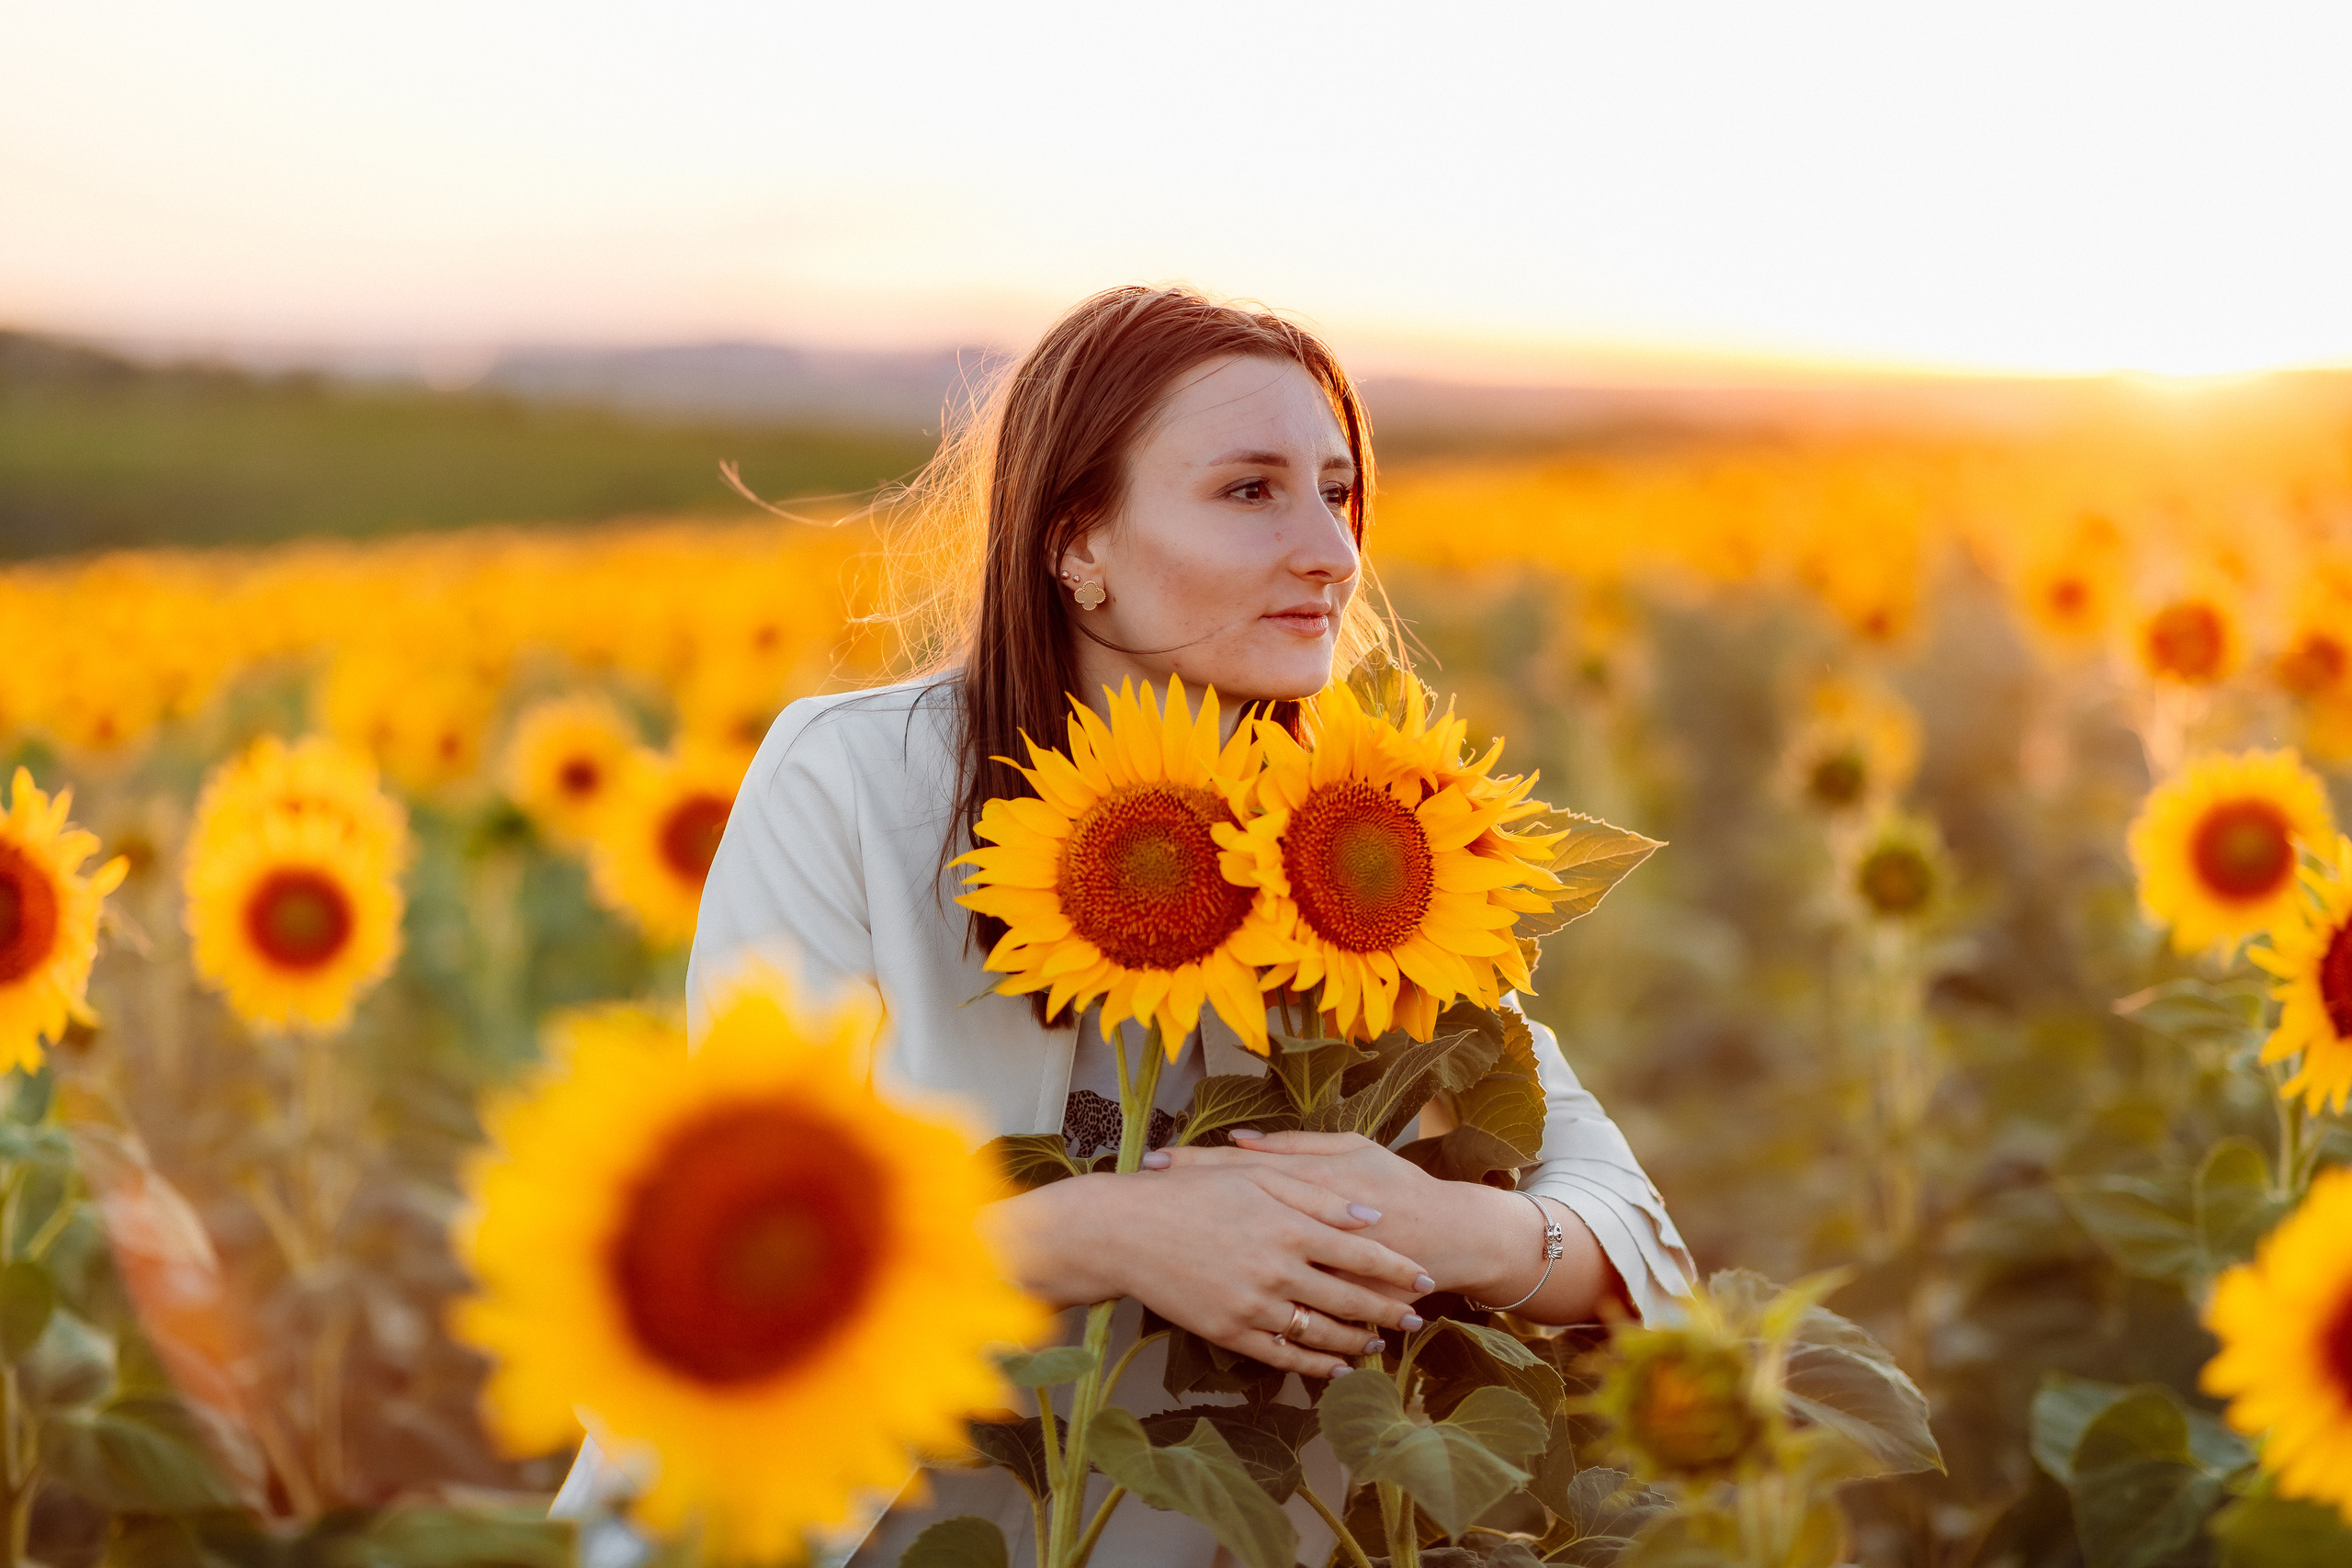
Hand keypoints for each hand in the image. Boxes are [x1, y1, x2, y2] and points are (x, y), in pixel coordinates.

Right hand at [984, 1166, 1435, 1380]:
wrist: (1127, 1231)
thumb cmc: (1190, 1192)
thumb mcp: (1256, 1177)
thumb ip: (1317, 1195)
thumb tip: (1371, 1215)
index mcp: (1288, 1225)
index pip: (1360, 1253)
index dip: (1397, 1269)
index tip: (1423, 1278)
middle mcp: (1277, 1268)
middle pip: (1349, 1297)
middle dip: (1388, 1310)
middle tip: (1415, 1318)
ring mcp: (1253, 1305)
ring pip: (1322, 1332)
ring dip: (1357, 1340)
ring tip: (1379, 1343)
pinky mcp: (1230, 1331)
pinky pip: (1284, 1355)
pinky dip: (1316, 1364)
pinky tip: (1336, 1367)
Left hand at [1148, 1129, 1618, 1321]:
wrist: (1449, 1238)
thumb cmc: (1398, 1187)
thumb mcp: (1352, 1152)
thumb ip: (1297, 1149)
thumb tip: (1241, 1141)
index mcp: (1310, 1183)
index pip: (1240, 1171)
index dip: (1196, 1167)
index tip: (1156, 1162)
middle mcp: (1304, 1226)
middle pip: (1235, 1216)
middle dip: (1187, 1209)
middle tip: (1141, 1201)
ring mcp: (1311, 1268)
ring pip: (1249, 1266)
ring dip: (1206, 1261)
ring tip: (1163, 1261)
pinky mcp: (1322, 1304)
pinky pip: (1276, 1307)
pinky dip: (1242, 1302)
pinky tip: (1214, 1307)